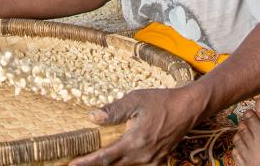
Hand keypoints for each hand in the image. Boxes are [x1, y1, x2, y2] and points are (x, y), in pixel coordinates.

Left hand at [71, 87, 204, 165]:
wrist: (188, 108)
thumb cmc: (161, 101)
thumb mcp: (135, 100)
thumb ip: (113, 110)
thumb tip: (92, 117)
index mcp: (134, 142)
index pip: (105, 157)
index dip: (87, 162)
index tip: (71, 164)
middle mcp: (143, 156)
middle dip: (95, 165)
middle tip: (76, 162)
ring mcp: (152, 160)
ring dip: (110, 164)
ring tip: (93, 160)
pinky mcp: (159, 159)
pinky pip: (138, 165)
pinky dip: (124, 163)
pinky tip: (117, 158)